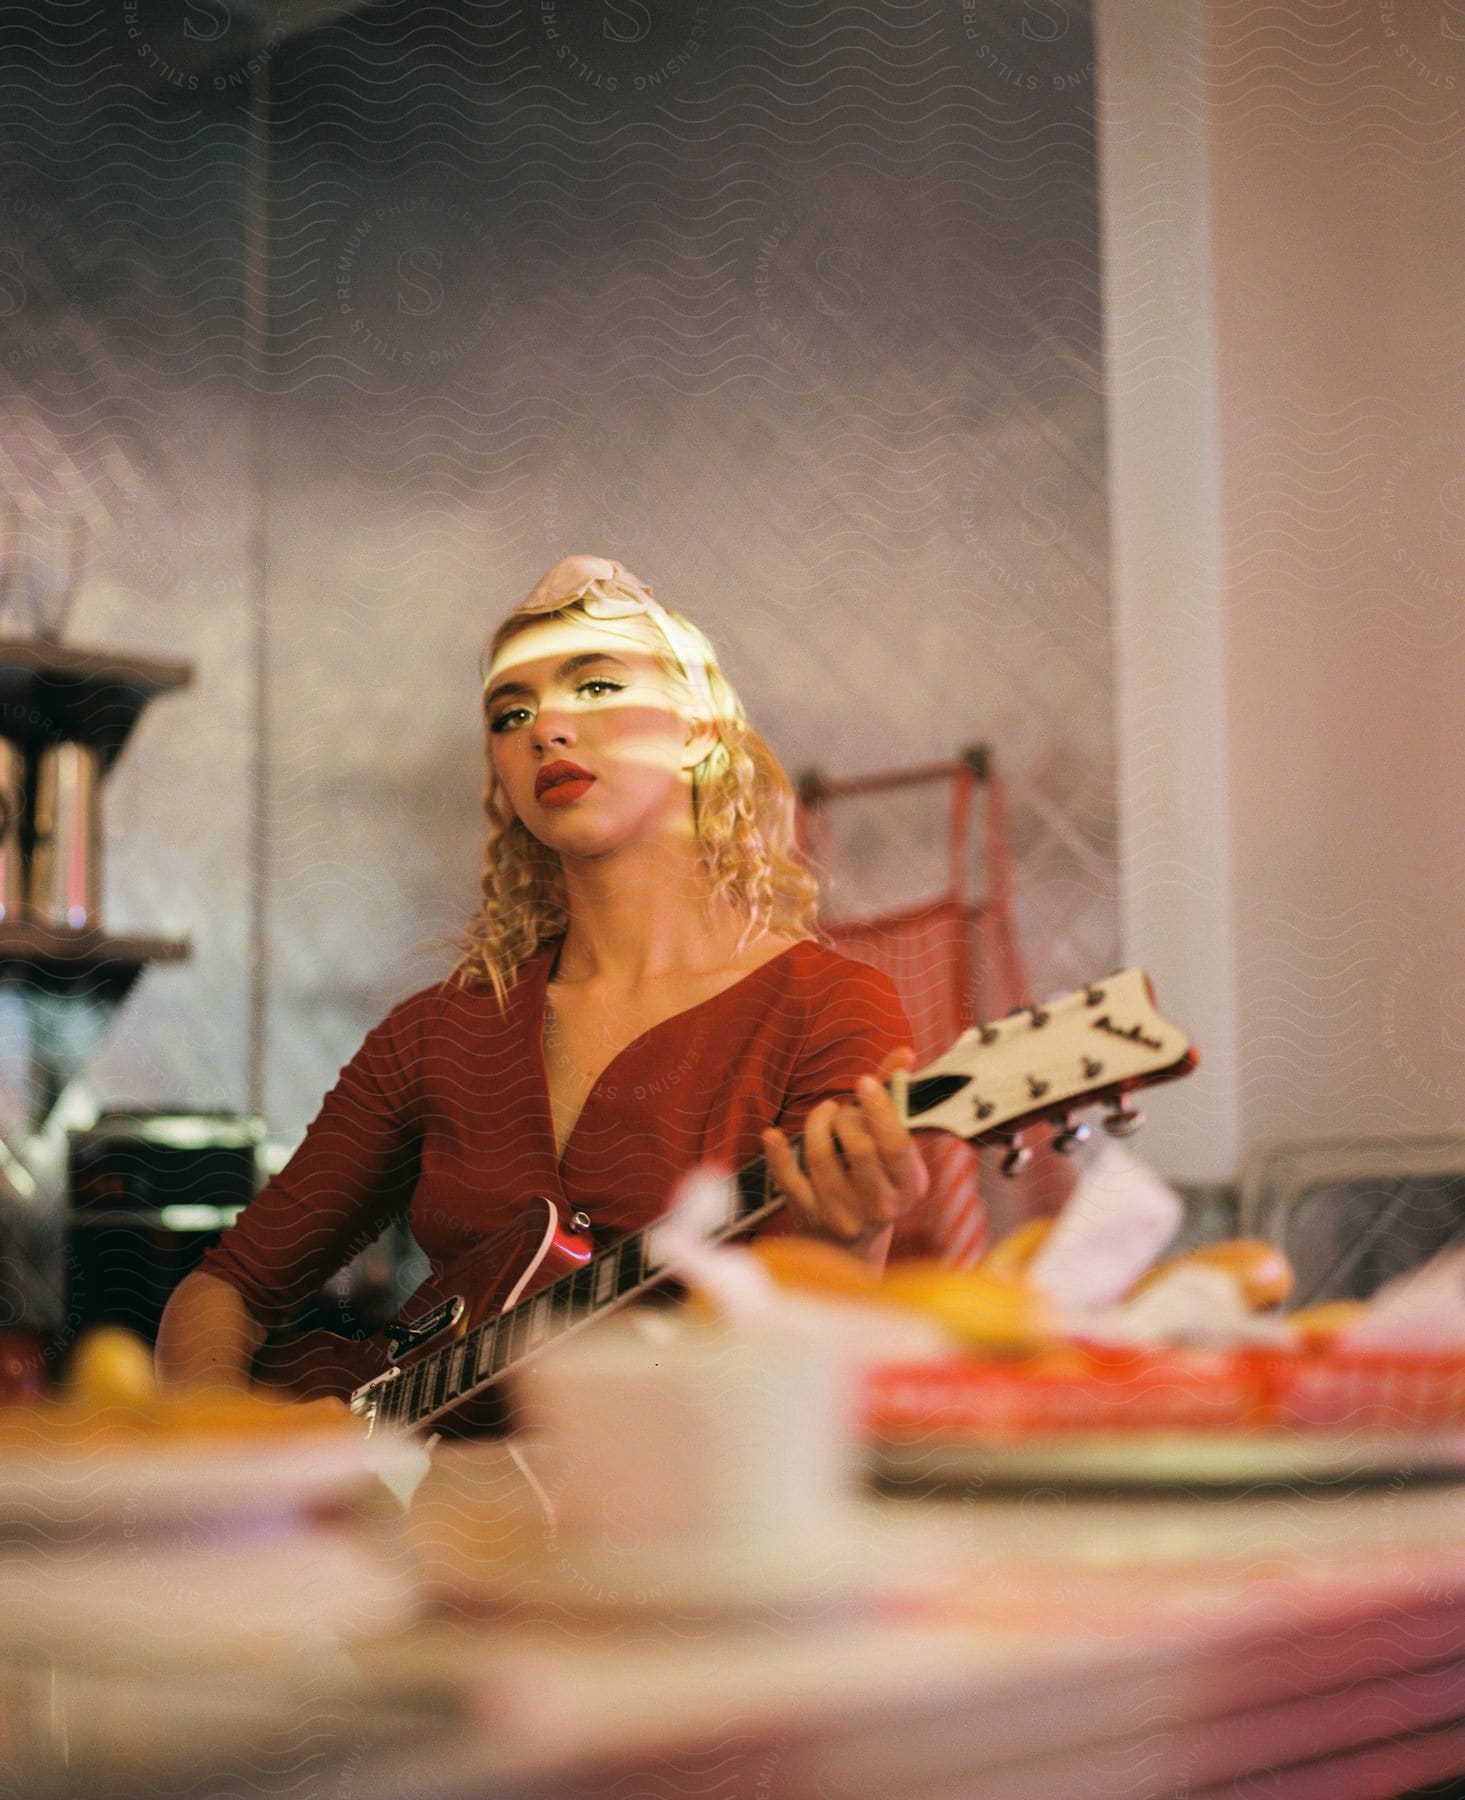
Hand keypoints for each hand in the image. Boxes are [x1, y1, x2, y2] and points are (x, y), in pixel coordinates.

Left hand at [761, 1048, 928, 1246]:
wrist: (851, 1245)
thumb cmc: (876, 1180)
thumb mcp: (894, 1151)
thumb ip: (897, 1100)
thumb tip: (904, 1054)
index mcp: (909, 1186)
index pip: (896, 1145)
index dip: (879, 1109)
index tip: (864, 1081)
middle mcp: (880, 1206)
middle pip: (859, 1146)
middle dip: (846, 1116)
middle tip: (842, 1109)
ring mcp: (842, 1214)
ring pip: (820, 1156)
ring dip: (818, 1123)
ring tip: (824, 1114)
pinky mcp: (809, 1216)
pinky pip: (787, 1178)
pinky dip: (778, 1153)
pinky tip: (772, 1135)